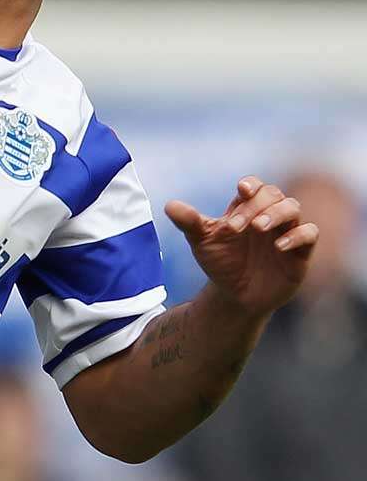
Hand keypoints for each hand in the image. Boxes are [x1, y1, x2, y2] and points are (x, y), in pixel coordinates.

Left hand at [166, 175, 318, 316]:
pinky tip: (279, 245)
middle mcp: (269, 216)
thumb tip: (170, 206)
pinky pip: (310, 233)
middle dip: (256, 205)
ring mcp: (286, 232)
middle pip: (273, 194)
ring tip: (258, 227)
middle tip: (236, 226)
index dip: (251, 185)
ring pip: (293, 208)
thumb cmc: (221, 263)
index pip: (255, 187)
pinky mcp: (300, 251)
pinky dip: (298, 235)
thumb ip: (189, 223)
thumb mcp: (202, 243)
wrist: (235, 295)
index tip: (242, 189)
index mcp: (247, 209)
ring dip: (277, 213)